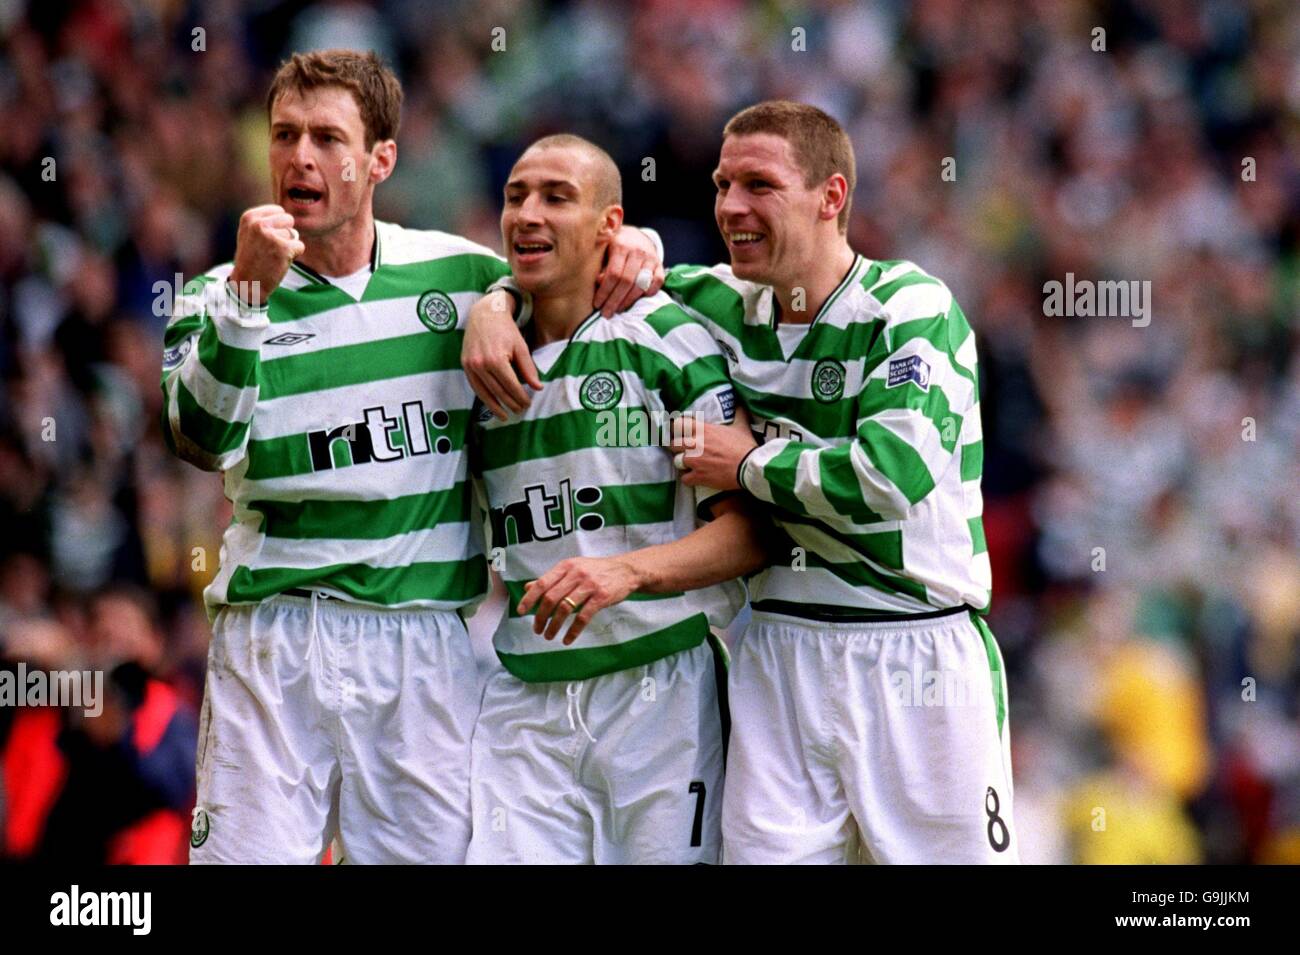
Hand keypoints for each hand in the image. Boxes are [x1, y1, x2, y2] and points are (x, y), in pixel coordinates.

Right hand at [227, 205, 304, 306]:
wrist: (247, 284)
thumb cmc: (251, 258)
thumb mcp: (250, 233)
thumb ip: (264, 220)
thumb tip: (288, 215)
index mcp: (249, 217)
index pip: (278, 210)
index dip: (278, 225)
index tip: (266, 238)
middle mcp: (259, 224)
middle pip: (288, 219)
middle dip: (285, 234)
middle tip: (271, 248)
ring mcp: (271, 236)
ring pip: (294, 234)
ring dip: (288, 246)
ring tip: (273, 256)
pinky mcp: (283, 249)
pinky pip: (300, 246)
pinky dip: (294, 255)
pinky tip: (279, 262)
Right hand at [463, 291, 540, 419]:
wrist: (485, 314)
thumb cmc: (506, 329)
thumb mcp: (521, 347)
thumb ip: (528, 368)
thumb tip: (538, 388)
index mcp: (497, 359)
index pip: (511, 385)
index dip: (520, 397)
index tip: (528, 403)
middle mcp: (481, 364)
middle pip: (498, 391)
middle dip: (510, 403)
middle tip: (520, 410)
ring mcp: (471, 365)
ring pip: (484, 392)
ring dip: (495, 407)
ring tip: (505, 416)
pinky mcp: (465, 365)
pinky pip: (475, 386)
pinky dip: (483, 398)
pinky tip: (491, 405)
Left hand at [517, 556, 642, 644]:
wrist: (626, 570)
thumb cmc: (596, 571)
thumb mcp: (573, 568)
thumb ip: (551, 578)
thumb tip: (528, 587)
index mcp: (566, 566)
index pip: (542, 583)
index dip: (529, 599)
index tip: (521, 612)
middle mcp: (576, 574)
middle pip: (551, 598)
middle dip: (541, 617)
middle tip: (537, 629)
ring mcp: (589, 585)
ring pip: (565, 609)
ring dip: (554, 626)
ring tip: (549, 636)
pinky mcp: (601, 597)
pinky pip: (583, 617)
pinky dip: (573, 631)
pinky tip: (567, 639)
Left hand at [594, 226, 663, 316]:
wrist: (635, 235)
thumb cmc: (615, 246)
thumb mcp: (604, 250)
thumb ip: (602, 266)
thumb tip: (599, 282)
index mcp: (620, 246)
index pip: (613, 274)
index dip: (605, 291)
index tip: (597, 304)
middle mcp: (637, 251)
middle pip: (627, 282)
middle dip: (615, 301)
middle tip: (606, 313)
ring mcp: (651, 258)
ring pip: (641, 284)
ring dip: (629, 301)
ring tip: (618, 309)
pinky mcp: (660, 264)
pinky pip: (657, 282)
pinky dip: (648, 293)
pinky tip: (637, 300)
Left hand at [667, 419, 756, 490]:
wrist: (749, 467)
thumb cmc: (745, 446)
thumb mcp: (741, 426)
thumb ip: (738, 414)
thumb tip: (740, 404)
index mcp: (702, 430)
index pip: (677, 424)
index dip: (677, 429)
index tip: (680, 432)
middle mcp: (694, 444)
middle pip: (672, 444)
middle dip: (677, 447)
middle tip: (684, 450)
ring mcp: (694, 461)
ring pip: (676, 461)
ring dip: (683, 463)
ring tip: (691, 464)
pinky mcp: (698, 476)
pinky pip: (684, 478)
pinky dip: (689, 479)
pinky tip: (695, 477)